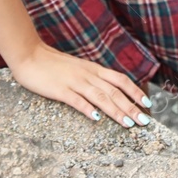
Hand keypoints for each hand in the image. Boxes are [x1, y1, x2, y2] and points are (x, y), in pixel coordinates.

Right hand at [7, 42, 153, 127]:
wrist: (30, 54)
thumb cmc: (52, 63)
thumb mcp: (77, 67)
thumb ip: (91, 77)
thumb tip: (107, 89)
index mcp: (93, 69)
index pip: (120, 80)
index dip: (135, 91)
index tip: (148, 104)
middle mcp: (88, 74)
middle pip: (114, 91)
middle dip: (131, 107)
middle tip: (144, 121)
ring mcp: (74, 81)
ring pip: (100, 97)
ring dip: (116, 111)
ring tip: (128, 123)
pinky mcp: (60, 89)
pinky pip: (76, 100)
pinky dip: (87, 109)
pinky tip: (96, 119)